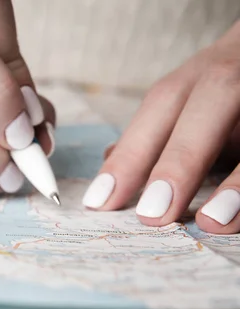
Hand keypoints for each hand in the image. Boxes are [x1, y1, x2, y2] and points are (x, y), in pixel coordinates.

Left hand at [83, 20, 239, 233]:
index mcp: (205, 74)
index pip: (163, 103)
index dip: (132, 151)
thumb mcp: (194, 106)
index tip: (99, 202)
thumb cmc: (232, 96)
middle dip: (180, 158)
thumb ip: (159, 132)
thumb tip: (111, 157)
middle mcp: (239, 71)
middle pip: (215, 96)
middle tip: (151, 214)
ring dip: (237, 180)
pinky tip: (239, 215)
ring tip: (210, 221)